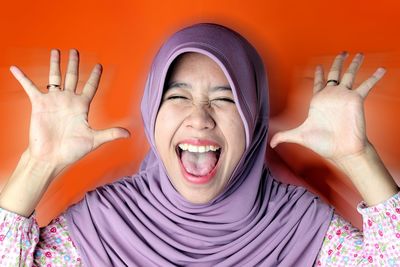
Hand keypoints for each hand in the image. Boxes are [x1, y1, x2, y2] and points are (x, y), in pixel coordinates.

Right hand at [10, 49, 129, 172]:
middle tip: (75, 51)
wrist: (52, 158)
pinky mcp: (39, 104)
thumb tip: (128, 134)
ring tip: (56, 51)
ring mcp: (54, 101)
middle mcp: (68, 101)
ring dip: (55, 64)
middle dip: (74, 64)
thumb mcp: (94, 140)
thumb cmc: (72, 151)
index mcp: (82, 107)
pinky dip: (23, 78)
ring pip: (54, 77)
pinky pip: (30, 87)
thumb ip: (110, 133)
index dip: (95, 76)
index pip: (90, 87)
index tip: (99, 65)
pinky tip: (15, 68)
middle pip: (72, 77)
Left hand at [270, 52, 385, 162]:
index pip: (319, 83)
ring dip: (355, 63)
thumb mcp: (298, 136)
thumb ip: (284, 136)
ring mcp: (344, 96)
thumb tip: (270, 144)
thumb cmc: (322, 144)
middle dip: (337, 62)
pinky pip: (366, 85)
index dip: (319, 74)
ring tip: (359, 53)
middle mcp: (332, 96)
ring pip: (350, 75)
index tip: (319, 65)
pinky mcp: (356, 100)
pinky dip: (374, 77)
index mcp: (318, 101)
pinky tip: (382, 69)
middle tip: (342, 52)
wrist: (340, 150)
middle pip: (334, 74)